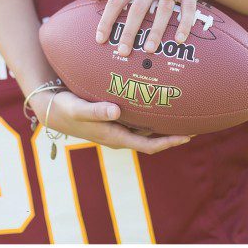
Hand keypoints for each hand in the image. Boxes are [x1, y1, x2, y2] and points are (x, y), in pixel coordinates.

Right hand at [33, 90, 189, 152]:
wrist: (51, 108)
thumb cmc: (65, 108)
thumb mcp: (79, 108)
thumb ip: (96, 110)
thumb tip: (115, 111)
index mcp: (115, 137)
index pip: (149, 145)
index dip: (169, 142)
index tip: (188, 136)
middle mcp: (119, 135)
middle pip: (153, 139)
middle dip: (173, 133)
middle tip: (196, 122)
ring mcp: (117, 128)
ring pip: (147, 130)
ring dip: (164, 124)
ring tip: (184, 112)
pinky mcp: (114, 119)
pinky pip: (138, 120)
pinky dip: (151, 115)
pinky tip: (159, 102)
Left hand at [86, 0, 210, 54]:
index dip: (107, 19)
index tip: (100, 39)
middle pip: (139, 7)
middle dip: (130, 30)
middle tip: (123, 51)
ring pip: (164, 8)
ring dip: (157, 30)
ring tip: (149, 50)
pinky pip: (188, 8)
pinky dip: (185, 23)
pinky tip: (179, 39)